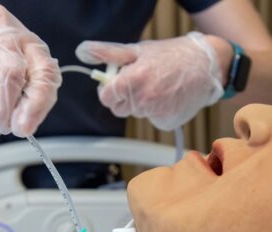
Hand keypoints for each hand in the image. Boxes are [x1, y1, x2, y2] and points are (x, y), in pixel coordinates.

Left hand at [76, 32, 223, 130]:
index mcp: (132, 80)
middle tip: (142, 83)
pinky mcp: (166, 122)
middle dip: (125, 98)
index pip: (106, 98)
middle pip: (119, 109)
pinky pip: (152, 120)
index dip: (109, 91)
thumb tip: (83, 52)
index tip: (116, 85)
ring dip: (143, 104)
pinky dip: (158, 112)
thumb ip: (109, 54)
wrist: (207, 65)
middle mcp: (143, 99)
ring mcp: (156, 113)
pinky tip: (169, 98)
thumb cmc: (171, 55)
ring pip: (137, 113)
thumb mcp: (138, 50)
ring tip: (160, 87)